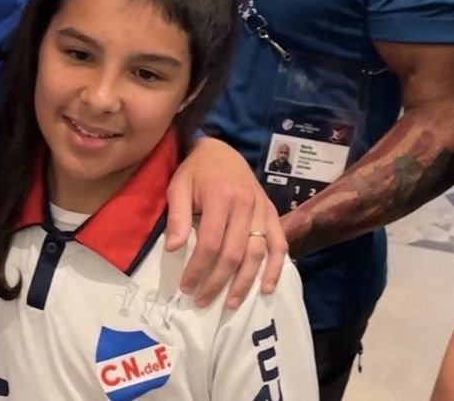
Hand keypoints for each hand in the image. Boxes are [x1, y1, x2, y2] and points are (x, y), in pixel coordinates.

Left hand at [166, 137, 286, 308]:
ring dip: (245, 283)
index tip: (186, 286)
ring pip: (258, 254)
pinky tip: (265, 288)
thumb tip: (173, 249)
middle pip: (235, 253)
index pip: (210, 242)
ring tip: (229, 303)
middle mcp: (247, 205)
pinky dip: (275, 268)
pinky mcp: (273, 213)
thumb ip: (177, 217)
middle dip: (218, 281)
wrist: (221, 150)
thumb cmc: (195, 171)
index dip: (198, 268)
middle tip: (202, 301)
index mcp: (221, 197)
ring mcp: (263, 210)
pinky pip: (279, 245)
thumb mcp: (178, 186)